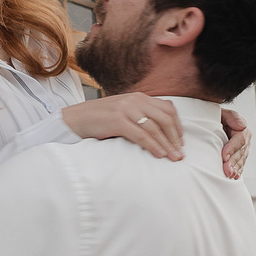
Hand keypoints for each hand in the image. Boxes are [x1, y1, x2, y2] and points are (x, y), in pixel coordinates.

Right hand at [63, 94, 183, 158]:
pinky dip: (152, 146)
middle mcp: (135, 100)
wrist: (75, 118)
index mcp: (139, 97)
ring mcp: (126, 109)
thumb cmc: (100, 118)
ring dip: (167, 144)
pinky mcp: (117, 121)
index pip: (168, 109)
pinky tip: (159, 154)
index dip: (178, 126)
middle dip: (175, 137)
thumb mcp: (124, 111)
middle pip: (165, 118)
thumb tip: (161, 130)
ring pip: (155, 127)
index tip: (180, 141)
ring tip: (173, 157)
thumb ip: (141, 115)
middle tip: (180, 153)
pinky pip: (141, 135)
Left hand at [219, 106, 251, 179]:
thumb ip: (232, 117)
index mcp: (242, 129)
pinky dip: (237, 171)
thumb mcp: (222, 113)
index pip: (240, 139)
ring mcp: (243, 149)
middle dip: (233, 162)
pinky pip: (240, 165)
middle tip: (227, 171)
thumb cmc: (216, 118)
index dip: (232, 148)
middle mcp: (245, 140)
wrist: (211, 124)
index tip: (224, 156)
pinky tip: (234, 176)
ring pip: (241, 160)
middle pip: (241, 152)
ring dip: (236, 169)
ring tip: (229, 175)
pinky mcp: (239, 157)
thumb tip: (242, 125)